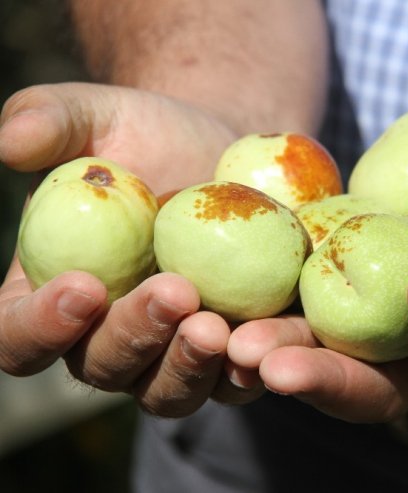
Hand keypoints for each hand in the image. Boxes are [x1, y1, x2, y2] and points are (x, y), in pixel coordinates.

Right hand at [0, 82, 259, 416]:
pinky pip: (233, 381)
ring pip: (168, 391)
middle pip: (101, 367)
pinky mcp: (227, 353)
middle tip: (175, 293)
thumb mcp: (98, 115)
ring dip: (189, 366)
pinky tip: (265, 342)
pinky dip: (247, 371)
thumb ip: (50, 121)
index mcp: (49, 295)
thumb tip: (9, 142)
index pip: (17, 335)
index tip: (84, 286)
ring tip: (217, 326)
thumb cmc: (147, 134)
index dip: (39, 326)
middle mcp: (103, 337)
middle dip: (134, 336)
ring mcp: (168, 354)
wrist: (224, 154)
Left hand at [226, 153, 407, 422]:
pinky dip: (265, 305)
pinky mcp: (352, 293)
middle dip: (326, 377)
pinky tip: (218, 293)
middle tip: (268, 364)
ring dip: (275, 348)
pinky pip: (305, 306)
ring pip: (327, 355)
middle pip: (379, 385)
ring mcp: (387, 333)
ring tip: (223, 337)